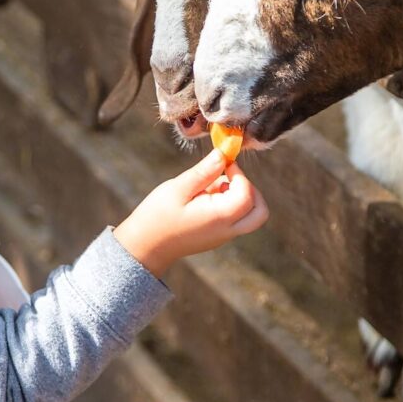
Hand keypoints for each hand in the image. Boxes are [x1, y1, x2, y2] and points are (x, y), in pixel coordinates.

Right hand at [113, 149, 268, 277]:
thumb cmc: (157, 216)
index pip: (247, 193)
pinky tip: (203, 198)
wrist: (143, 247)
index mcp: (219, 218)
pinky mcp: (216, 237)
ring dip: (238, 196)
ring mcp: (223, 236)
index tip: (222, 162)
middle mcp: (227, 231)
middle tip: (228, 176)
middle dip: (250, 189)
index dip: (238, 174)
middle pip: (259, 211)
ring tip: (209, 187)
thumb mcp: (178, 189)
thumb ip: (204, 172)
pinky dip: (228, 205)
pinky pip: (235, 220)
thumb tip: (223, 154)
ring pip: (249, 216)